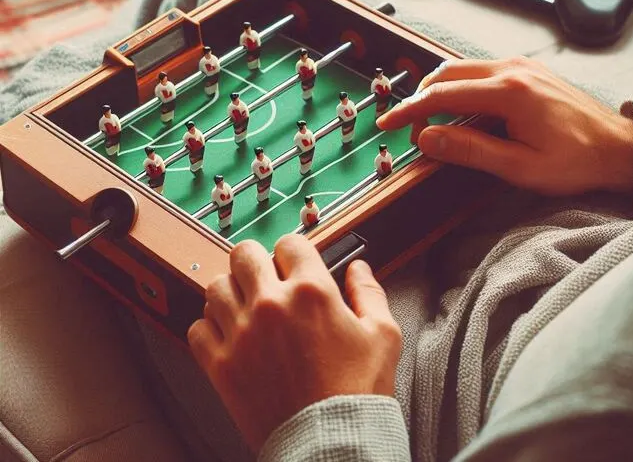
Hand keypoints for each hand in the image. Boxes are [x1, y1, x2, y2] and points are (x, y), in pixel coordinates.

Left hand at [187, 236, 401, 452]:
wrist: (331, 444)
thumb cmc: (357, 392)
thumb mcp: (382, 335)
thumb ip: (369, 291)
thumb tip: (358, 268)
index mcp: (311, 291)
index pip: (289, 243)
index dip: (293, 251)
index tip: (294, 264)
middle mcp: (271, 305)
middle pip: (243, 254)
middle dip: (255, 260)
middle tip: (262, 276)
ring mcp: (242, 333)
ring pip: (216, 287)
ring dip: (230, 291)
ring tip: (244, 305)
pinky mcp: (221, 365)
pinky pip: (197, 329)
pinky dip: (208, 327)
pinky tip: (227, 334)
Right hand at [377, 56, 632, 196]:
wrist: (619, 147)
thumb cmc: (577, 160)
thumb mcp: (521, 167)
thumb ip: (471, 150)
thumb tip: (429, 139)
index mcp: (509, 92)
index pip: (442, 95)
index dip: (410, 110)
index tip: (388, 123)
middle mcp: (512, 69)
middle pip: (446, 72)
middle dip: (421, 98)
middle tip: (411, 128)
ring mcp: (520, 66)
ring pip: (461, 67)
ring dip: (440, 91)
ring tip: (433, 122)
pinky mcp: (526, 70)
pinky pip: (480, 70)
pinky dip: (461, 86)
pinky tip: (462, 111)